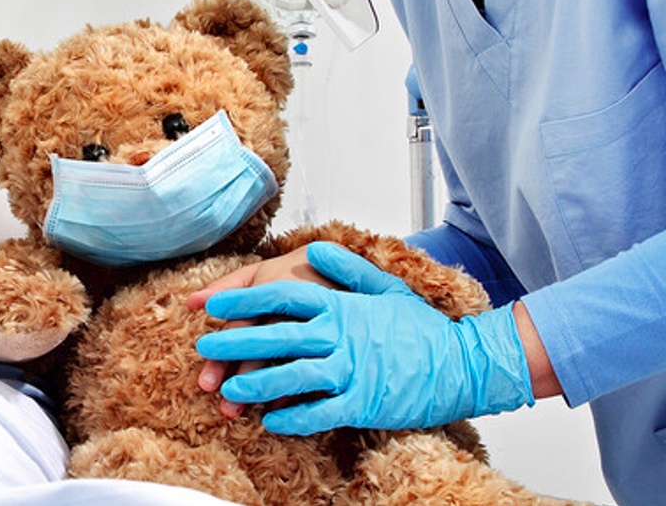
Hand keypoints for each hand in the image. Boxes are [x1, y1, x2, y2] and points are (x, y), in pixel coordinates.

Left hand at [196, 241, 534, 434]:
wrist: (461, 365)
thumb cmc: (421, 329)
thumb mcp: (386, 288)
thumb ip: (346, 268)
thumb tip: (313, 245)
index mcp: (343, 305)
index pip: (284, 296)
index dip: (246, 299)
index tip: (216, 304)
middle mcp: (341, 335)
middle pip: (277, 335)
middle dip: (235, 340)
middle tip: (204, 345)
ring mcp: (351, 370)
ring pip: (291, 376)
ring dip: (254, 383)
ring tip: (227, 389)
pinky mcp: (362, 402)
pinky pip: (318, 412)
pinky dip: (292, 417)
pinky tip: (271, 421)